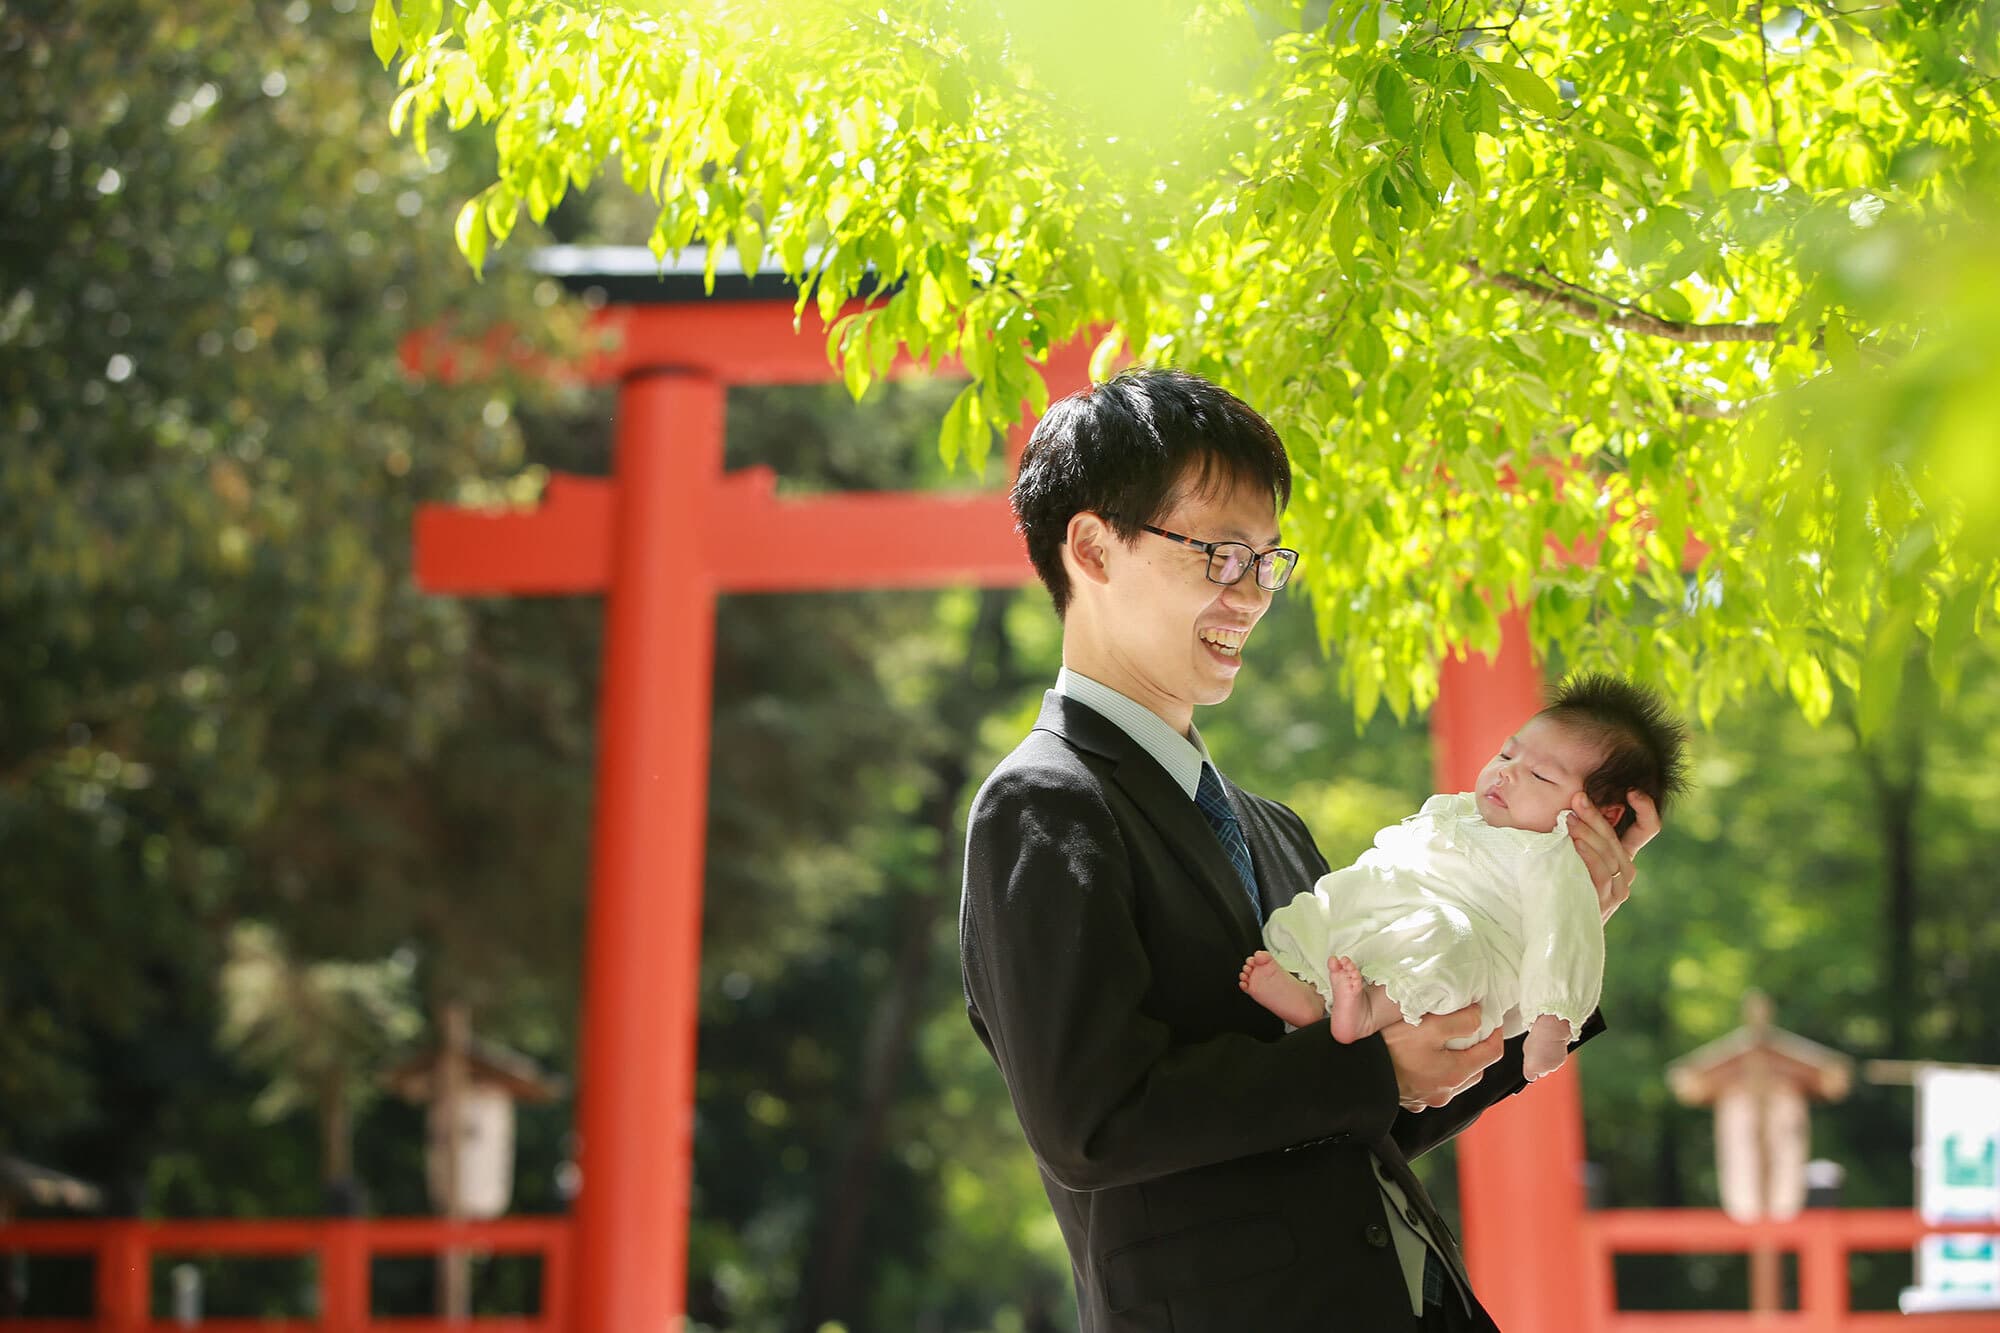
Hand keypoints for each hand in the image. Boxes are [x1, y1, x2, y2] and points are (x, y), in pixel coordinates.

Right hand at [1380, 1003, 1502, 1109]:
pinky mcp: (1411, 1100)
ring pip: (1454, 1080)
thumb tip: (1479, 1016)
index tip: (1490, 1017)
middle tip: (1466, 1028)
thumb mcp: (1429, 1026)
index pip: (1492, 1053)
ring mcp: (1428, 1098)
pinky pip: (1433, 1085)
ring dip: (1455, 1062)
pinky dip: (1435, 1072)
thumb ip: (1460, 1021)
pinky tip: (1421, 1059)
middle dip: (1476, 1048)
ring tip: (1442, 1042)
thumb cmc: (1390, 1049)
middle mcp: (1445, 1091)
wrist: (1356, 1074)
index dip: (1495, 1033)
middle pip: (1475, 1069)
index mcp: (1455, 1073)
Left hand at [1568, 789, 1659, 923]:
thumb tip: (1571, 800)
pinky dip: (1589, 856)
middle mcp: (1626, 871)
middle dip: (1597, 816)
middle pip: (1618, 838)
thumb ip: (1578, 832)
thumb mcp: (1572, 853)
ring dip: (1589, 834)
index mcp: (1622, 855)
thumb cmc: (1561, 882)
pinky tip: (1576, 844)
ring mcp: (1618, 889)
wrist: (1557, 925)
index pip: (1648, 828)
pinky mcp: (1606, 902)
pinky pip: (1601, 874)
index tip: (1632, 791)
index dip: (1646, 809)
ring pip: (1610, 854)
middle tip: (1578, 799)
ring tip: (1570, 819)